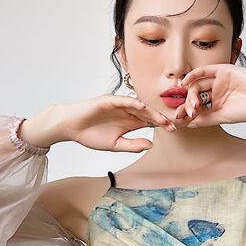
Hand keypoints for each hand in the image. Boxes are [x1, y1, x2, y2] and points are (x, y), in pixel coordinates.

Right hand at [35, 95, 176, 151]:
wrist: (71, 127)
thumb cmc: (90, 135)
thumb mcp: (115, 145)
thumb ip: (132, 145)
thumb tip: (151, 145)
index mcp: (130, 123)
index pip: (150, 122)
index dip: (162, 125)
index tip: (174, 130)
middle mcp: (127, 112)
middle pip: (148, 114)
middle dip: (161, 119)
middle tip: (173, 125)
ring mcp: (119, 105)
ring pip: (138, 107)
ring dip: (150, 112)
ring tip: (161, 119)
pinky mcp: (108, 100)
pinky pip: (123, 100)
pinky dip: (132, 102)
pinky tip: (141, 107)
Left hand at [172, 65, 245, 126]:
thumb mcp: (225, 117)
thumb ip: (206, 119)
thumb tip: (188, 124)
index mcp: (218, 105)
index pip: (197, 108)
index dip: (187, 114)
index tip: (179, 121)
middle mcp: (217, 92)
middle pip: (195, 96)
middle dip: (188, 105)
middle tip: (188, 113)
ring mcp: (219, 81)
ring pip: (197, 85)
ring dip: (191, 95)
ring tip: (193, 105)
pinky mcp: (222, 70)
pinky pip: (204, 71)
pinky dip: (192, 75)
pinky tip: (185, 83)